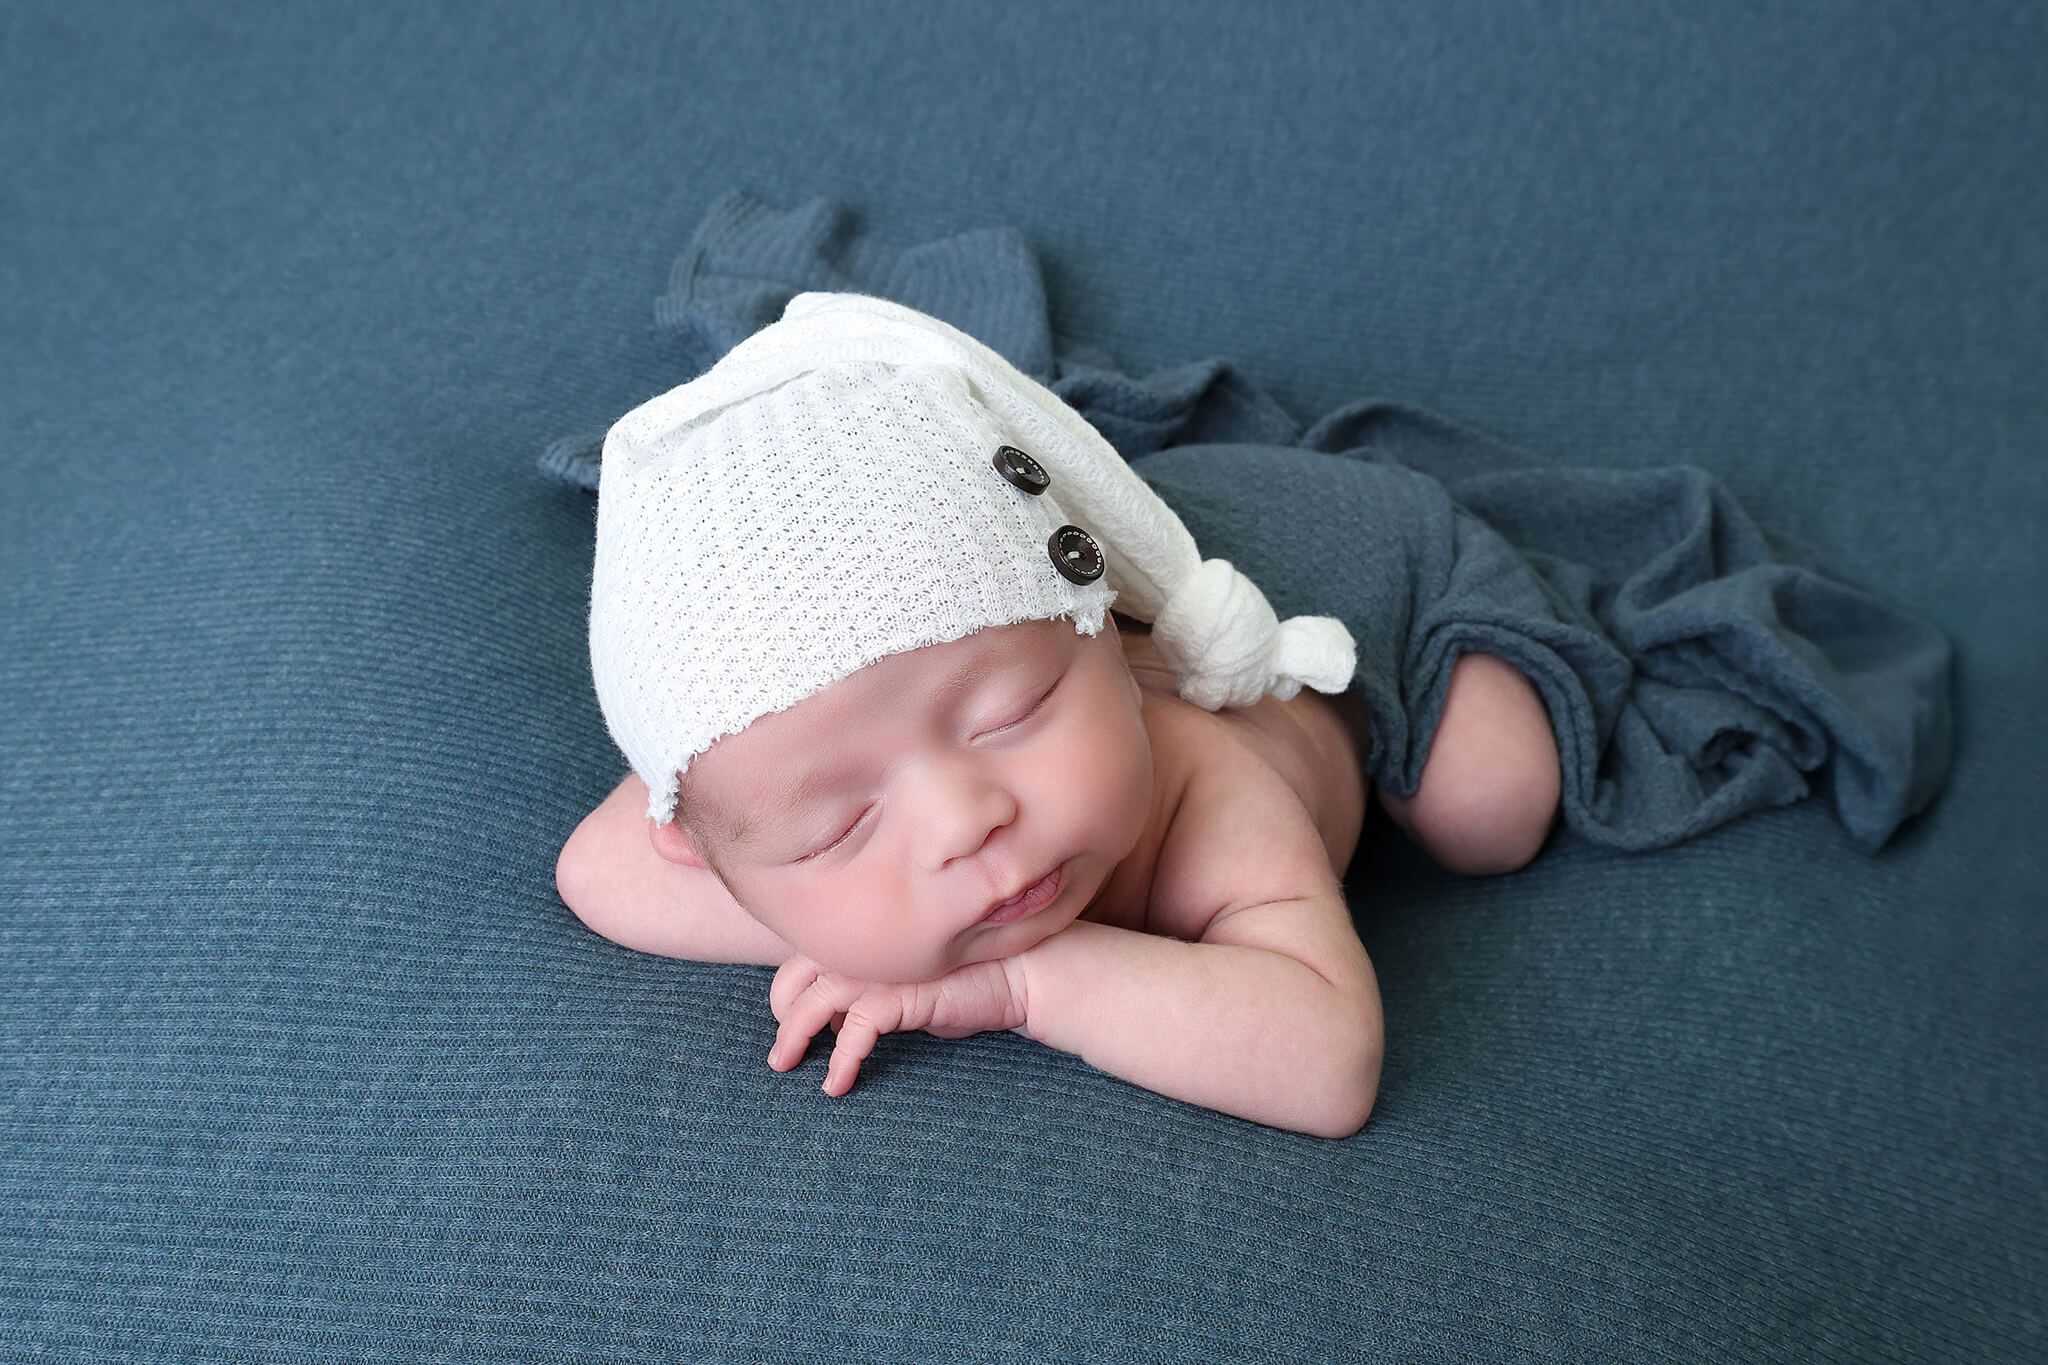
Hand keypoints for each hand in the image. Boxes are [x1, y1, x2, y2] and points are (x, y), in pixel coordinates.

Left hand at [767, 955, 1028, 1095]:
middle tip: (782, 1053)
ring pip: (812, 1001)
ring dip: (793, 1037)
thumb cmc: (974, 980)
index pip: (804, 956)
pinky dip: (840, 1060)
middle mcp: (867, 943)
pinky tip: (837, 1084)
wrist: (1028, 972)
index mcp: (868, 933)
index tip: (788, 1023)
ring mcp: (882, 965)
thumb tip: (842, 1023)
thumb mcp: (914, 984)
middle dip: (782, 1014)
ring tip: (788, 1066)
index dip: (788, 991)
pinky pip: (855, 1030)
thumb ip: (877, 995)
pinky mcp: (901, 993)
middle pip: (795, 975)